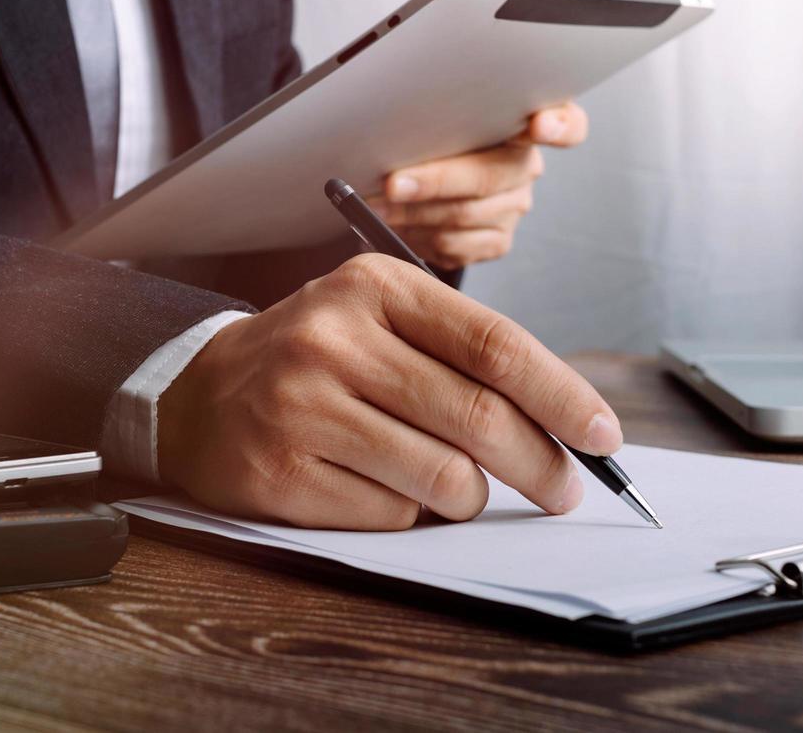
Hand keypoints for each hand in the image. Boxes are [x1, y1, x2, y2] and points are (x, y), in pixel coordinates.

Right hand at [157, 253, 623, 529]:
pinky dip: (411, 515)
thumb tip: (570, 425)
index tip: (604, 437)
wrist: (197, 395)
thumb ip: (468, 357)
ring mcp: (302, 407)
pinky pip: (391, 514)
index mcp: (376, 288)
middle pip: (478, 418)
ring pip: (442, 476)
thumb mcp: (385, 322)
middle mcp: (334, 339)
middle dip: (541, 466)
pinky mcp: (280, 473)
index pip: (496, 346)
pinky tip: (387, 491)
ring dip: (471, 498)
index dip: (562, 397)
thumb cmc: (320, 360)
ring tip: (460, 489)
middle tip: (565, 492)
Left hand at [373, 102, 589, 267]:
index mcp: (525, 120)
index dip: (557, 126)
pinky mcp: (497, 240)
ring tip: (374, 206)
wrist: (421, 175)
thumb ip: (437, 111)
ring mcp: (515, 206)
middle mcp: (527, 165)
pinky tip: (394, 225)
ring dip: (413, 214)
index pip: (568, 124)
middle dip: (436, 181)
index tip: (538, 126)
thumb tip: (395, 120)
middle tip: (392, 183)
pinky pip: (456, 246)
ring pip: (465, 216)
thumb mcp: (438, 111)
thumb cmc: (428, 132)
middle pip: (491, 177)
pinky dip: (418, 237)